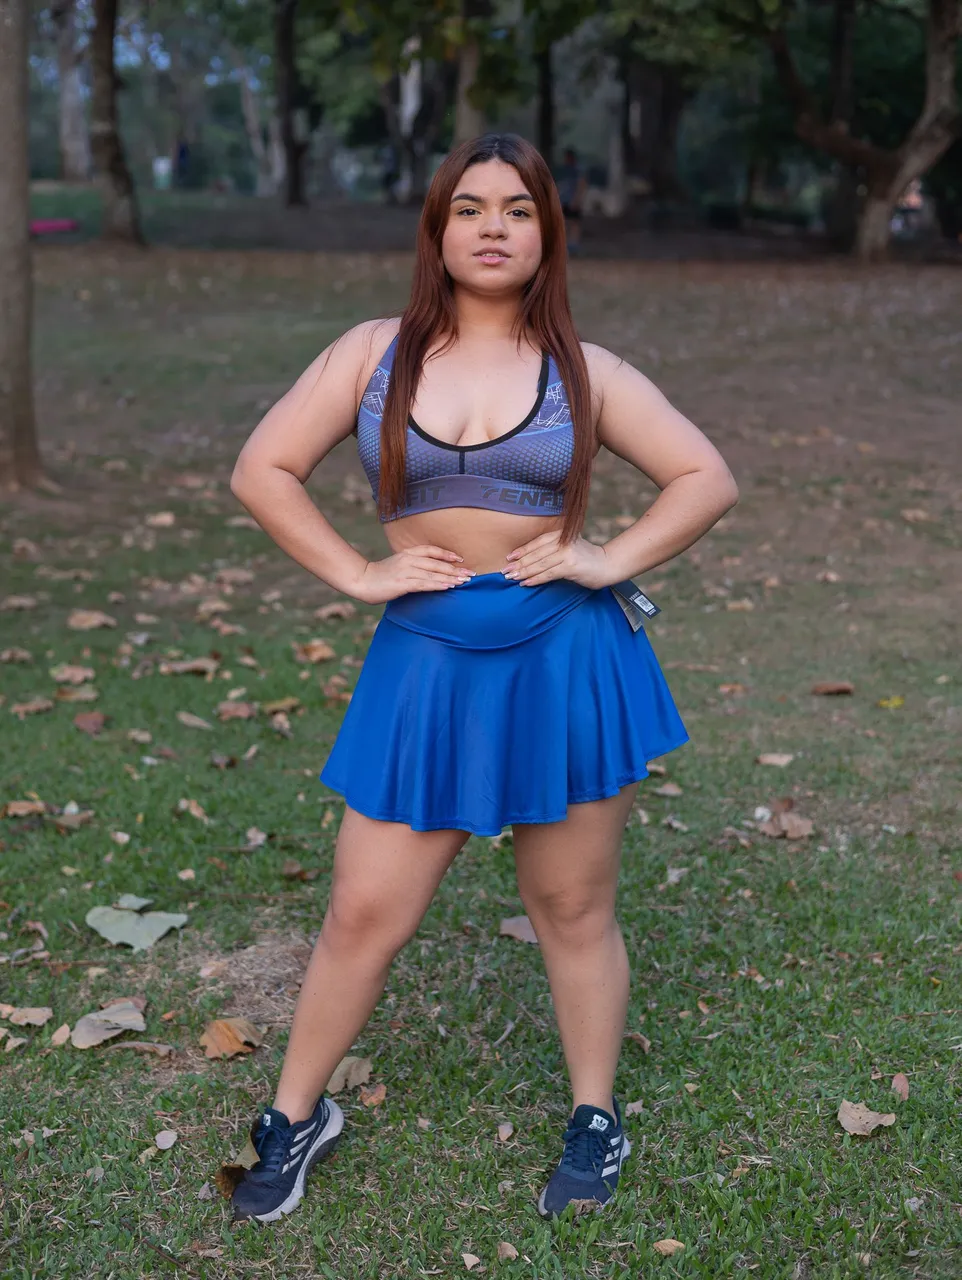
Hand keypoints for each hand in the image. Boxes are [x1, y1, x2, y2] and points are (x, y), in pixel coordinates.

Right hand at [352, 544, 472, 603]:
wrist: (362, 581)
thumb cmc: (381, 575)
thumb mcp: (398, 565)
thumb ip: (413, 565)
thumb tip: (429, 571)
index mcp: (408, 553)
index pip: (431, 550)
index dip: (447, 554)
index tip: (461, 559)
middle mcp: (408, 559)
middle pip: (437, 563)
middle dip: (456, 569)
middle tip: (471, 574)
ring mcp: (406, 571)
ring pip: (433, 573)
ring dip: (451, 577)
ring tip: (465, 581)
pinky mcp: (403, 583)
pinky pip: (424, 584)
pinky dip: (438, 585)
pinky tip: (448, 587)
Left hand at [502, 531, 611, 588]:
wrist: (607, 565)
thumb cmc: (585, 559)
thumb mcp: (568, 548)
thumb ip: (552, 549)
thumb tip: (527, 559)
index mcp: (561, 534)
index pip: (537, 542)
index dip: (521, 550)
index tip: (508, 557)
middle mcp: (563, 541)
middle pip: (535, 554)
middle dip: (518, 563)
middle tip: (505, 571)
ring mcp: (567, 553)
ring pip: (539, 564)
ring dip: (523, 572)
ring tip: (511, 578)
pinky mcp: (570, 566)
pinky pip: (548, 574)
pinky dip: (535, 579)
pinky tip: (525, 583)